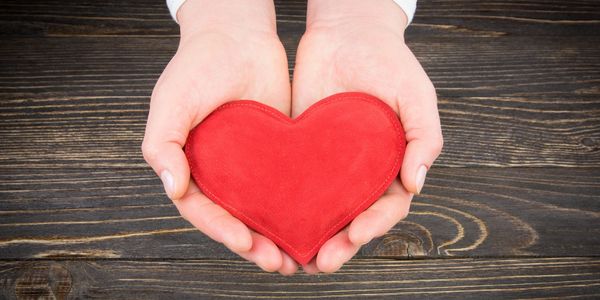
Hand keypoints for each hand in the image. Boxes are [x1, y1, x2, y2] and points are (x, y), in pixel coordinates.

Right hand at [142, 0, 296, 274]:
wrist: (238, 36)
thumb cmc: (196, 66)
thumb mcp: (171, 102)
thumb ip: (163, 145)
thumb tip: (174, 188)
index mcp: (191, 167)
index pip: (204, 210)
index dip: (222, 230)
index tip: (246, 243)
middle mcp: (220, 172)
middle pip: (236, 219)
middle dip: (256, 246)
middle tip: (278, 263)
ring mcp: (250, 165)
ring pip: (264, 210)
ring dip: (279, 236)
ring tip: (299, 258)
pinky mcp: (279, 153)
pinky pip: (288, 186)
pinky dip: (299, 208)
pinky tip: (317, 223)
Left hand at [292, 0, 442, 272]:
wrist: (346, 33)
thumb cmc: (389, 63)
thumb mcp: (417, 96)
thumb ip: (425, 139)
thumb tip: (416, 184)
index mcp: (393, 166)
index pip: (387, 206)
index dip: (374, 224)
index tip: (355, 232)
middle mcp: (362, 173)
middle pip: (353, 219)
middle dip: (340, 245)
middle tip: (323, 262)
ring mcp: (331, 165)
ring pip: (322, 212)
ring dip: (312, 239)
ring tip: (297, 260)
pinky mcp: (301, 153)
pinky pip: (294, 187)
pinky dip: (286, 210)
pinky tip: (272, 226)